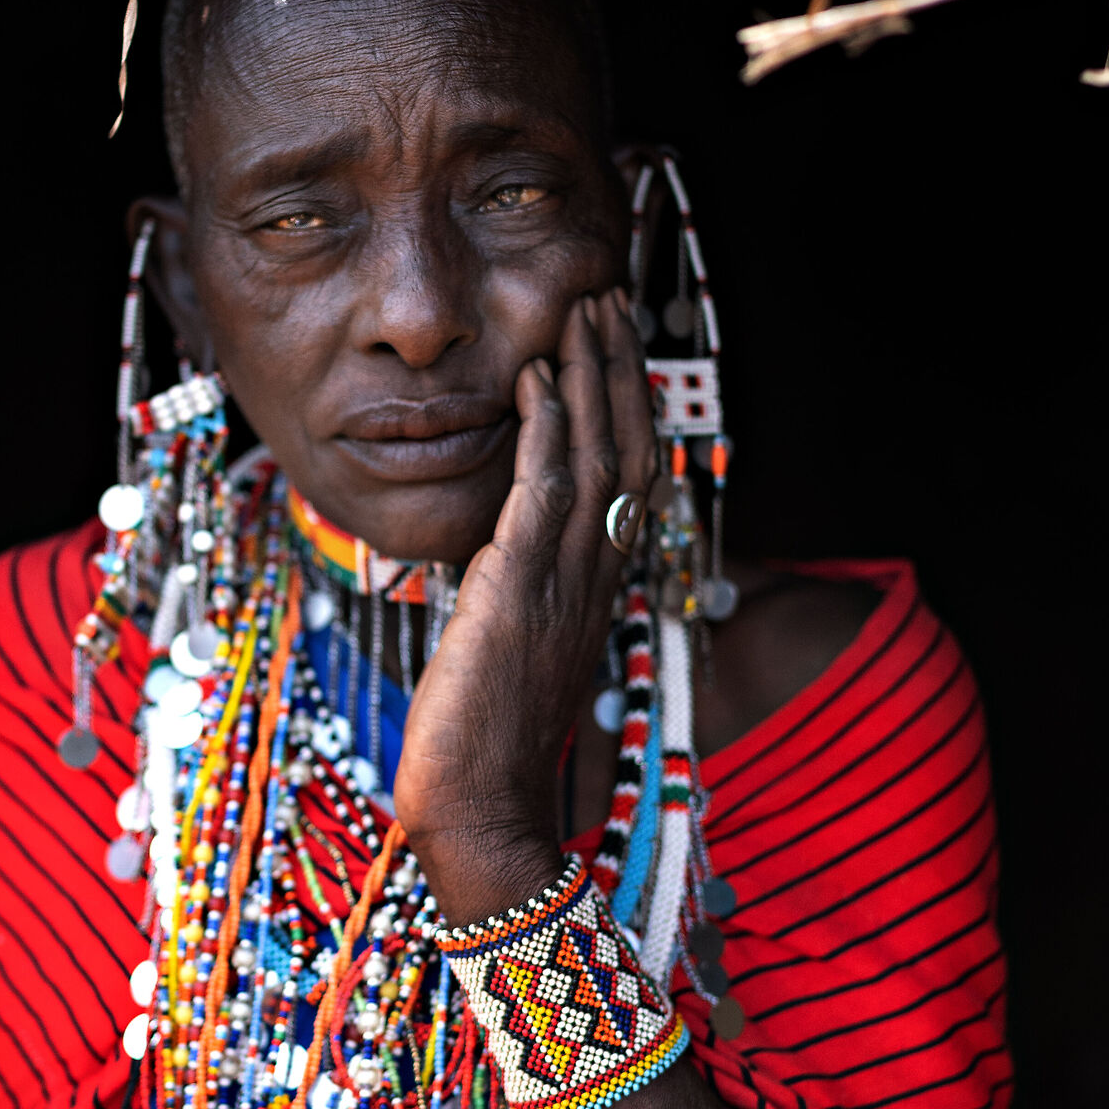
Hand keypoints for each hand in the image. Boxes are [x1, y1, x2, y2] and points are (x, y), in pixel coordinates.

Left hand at [393, 287, 655, 925]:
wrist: (480, 812)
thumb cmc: (483, 750)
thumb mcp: (510, 655)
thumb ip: (518, 599)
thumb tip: (496, 560)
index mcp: (596, 594)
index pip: (628, 479)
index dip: (625, 405)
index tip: (614, 344)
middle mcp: (594, 582)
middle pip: (627, 451)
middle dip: (618, 368)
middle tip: (608, 296)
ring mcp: (562, 585)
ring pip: (595, 459)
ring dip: (589, 377)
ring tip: (581, 308)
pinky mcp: (518, 593)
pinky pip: (543, 495)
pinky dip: (543, 432)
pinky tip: (535, 379)